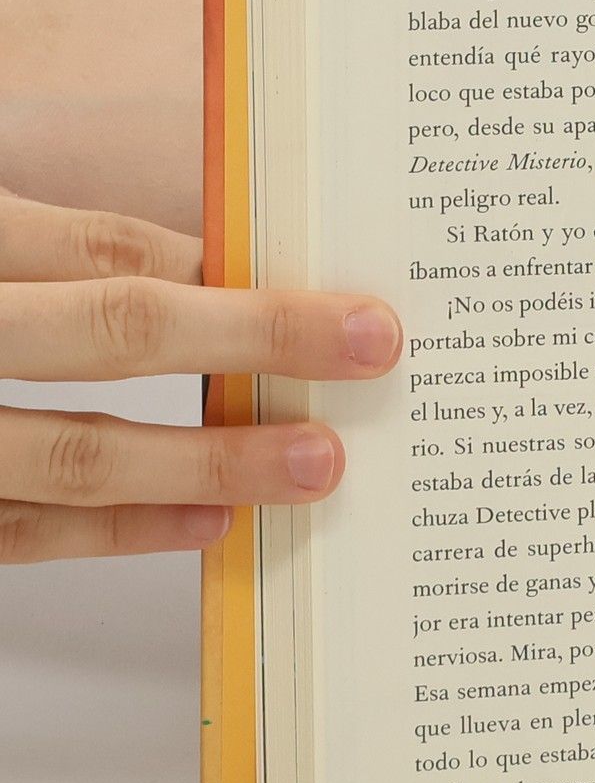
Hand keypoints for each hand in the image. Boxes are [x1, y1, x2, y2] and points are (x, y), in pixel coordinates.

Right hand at [0, 190, 401, 562]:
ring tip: (317, 463)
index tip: (339, 294)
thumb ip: (67, 255)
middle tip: (371, 348)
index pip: (113, 250)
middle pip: (116, 328)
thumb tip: (216, 274)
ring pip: (78, 453)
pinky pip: (25, 532)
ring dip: (209, 461)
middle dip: (256, 337)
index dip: (232, 274)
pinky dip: (124, 528)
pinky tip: (212, 521)